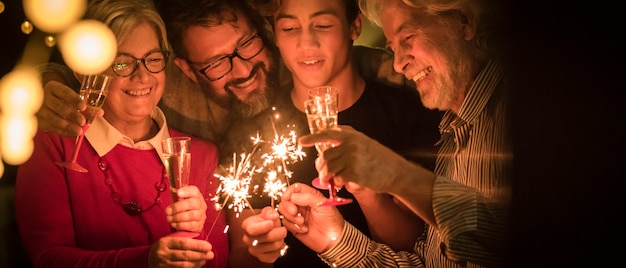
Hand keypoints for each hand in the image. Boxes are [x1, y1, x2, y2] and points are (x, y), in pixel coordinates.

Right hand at [37, 80, 102, 135]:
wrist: (44, 104)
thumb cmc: (63, 100)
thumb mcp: (72, 99)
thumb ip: (86, 106)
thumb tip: (100, 113)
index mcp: (53, 87)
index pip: (64, 92)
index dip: (74, 100)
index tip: (84, 107)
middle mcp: (44, 97)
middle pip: (58, 106)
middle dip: (71, 115)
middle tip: (83, 121)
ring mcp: (39, 110)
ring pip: (53, 119)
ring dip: (67, 126)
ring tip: (79, 131)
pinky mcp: (39, 121)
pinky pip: (51, 128)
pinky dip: (63, 132)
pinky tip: (73, 135)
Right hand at [148, 235, 212, 267]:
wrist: (148, 258)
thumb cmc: (164, 247)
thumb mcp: (170, 239)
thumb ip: (183, 237)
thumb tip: (200, 238)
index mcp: (165, 242)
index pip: (184, 243)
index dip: (197, 245)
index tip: (208, 246)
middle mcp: (164, 253)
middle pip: (185, 255)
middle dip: (200, 255)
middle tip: (211, 254)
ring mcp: (164, 264)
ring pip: (184, 265)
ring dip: (197, 263)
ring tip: (205, 260)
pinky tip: (198, 265)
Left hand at [167, 185, 206, 232]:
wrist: (191, 222)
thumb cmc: (184, 208)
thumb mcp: (180, 199)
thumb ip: (176, 193)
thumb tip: (172, 188)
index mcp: (197, 196)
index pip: (195, 191)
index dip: (187, 191)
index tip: (178, 193)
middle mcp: (201, 205)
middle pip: (193, 203)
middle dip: (178, 207)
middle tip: (168, 211)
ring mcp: (201, 216)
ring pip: (191, 215)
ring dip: (177, 217)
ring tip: (169, 218)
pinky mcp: (198, 226)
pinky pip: (190, 226)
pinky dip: (180, 225)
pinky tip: (174, 224)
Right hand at [241, 206, 286, 262]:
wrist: (265, 231)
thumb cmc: (265, 221)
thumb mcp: (267, 212)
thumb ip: (269, 212)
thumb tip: (273, 216)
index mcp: (247, 226)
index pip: (252, 229)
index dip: (263, 227)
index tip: (271, 223)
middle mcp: (248, 239)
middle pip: (267, 238)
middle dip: (279, 232)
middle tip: (283, 229)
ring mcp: (254, 250)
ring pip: (274, 246)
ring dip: (281, 240)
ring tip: (280, 235)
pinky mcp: (261, 257)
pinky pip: (275, 255)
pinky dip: (281, 249)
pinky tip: (279, 243)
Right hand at [278, 183, 344, 252]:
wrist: (333, 239)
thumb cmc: (332, 221)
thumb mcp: (322, 204)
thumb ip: (307, 197)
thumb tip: (292, 196)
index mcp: (309, 196)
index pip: (294, 189)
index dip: (288, 192)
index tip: (288, 198)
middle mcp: (302, 205)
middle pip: (285, 200)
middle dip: (288, 207)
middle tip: (295, 212)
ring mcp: (298, 216)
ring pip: (284, 212)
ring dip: (291, 218)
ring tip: (302, 222)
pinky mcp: (295, 227)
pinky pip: (286, 224)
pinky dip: (293, 227)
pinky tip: (304, 229)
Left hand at [299, 126, 414, 192]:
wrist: (396, 172)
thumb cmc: (380, 158)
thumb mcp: (365, 141)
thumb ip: (348, 137)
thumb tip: (331, 133)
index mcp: (352, 135)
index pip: (327, 134)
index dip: (312, 138)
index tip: (301, 141)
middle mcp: (351, 145)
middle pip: (325, 155)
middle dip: (321, 166)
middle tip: (322, 173)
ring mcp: (352, 158)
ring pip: (329, 168)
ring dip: (326, 176)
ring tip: (329, 180)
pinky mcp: (354, 172)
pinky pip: (338, 178)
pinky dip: (337, 182)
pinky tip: (342, 183)